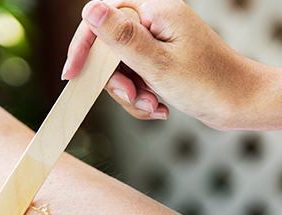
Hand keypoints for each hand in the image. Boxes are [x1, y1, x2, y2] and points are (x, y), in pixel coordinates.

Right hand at [62, 0, 281, 130]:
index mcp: (156, 12)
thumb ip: (120, 36)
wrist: (240, 104)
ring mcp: (157, 44)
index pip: (102, 20)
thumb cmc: (209, 84)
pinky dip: (141, 98)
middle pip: (109, 50)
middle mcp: (155, 23)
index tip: (72, 74)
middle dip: (116, 81)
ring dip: (131, 94)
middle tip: (133, 96)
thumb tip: (90, 9)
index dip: (83, 48)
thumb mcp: (157, 63)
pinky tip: (159, 107)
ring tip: (153, 105)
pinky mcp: (159, 62)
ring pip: (120, 70)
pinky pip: (134, 80)